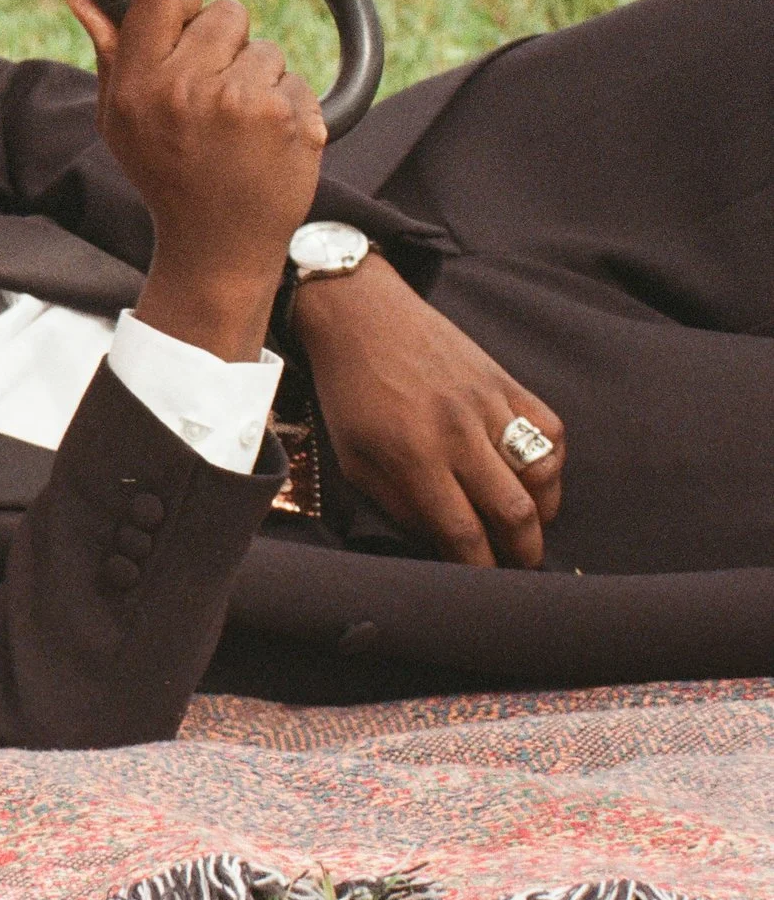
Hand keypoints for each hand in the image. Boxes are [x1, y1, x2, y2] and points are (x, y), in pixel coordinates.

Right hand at [70, 0, 326, 362]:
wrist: (216, 246)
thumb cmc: (166, 175)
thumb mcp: (120, 120)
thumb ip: (109, 52)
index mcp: (139, 87)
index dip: (181, 1)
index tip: (188, 21)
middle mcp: (187, 90)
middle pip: (224, 12)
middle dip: (226, 43)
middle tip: (215, 88)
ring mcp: (243, 103)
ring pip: (265, 49)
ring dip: (258, 78)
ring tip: (238, 126)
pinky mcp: (290, 118)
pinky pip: (295, 81)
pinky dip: (287, 106)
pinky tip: (264, 141)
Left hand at [293, 254, 564, 566]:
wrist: (360, 314)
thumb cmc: (349, 392)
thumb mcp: (354, 458)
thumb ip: (400, 505)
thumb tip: (444, 544)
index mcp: (413, 456)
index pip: (464, 534)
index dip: (481, 569)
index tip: (485, 585)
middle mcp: (458, 433)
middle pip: (515, 513)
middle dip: (523, 553)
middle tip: (519, 566)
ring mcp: (488, 404)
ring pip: (542, 475)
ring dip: (543, 511)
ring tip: (527, 525)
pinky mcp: (506, 380)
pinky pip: (551, 430)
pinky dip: (551, 462)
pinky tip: (534, 476)